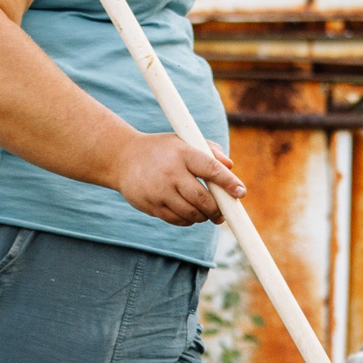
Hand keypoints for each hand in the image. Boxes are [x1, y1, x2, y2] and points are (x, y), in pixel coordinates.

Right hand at [114, 133, 243, 225]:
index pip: (211, 169)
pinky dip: (188, 220)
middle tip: (223, 213)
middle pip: (203, 199)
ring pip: (191, 213)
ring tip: (206, 213)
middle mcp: (170, 172)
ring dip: (203, 216)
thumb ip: (209, 150)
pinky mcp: (151, 205)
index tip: (240, 192)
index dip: (228, 182)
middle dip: (217, 209)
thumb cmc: (162, 150)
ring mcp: (159, 191)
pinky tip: (190, 214)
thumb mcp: (183, 141)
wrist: (122, 158)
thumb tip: (230, 167)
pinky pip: (177, 220)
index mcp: (182, 153)